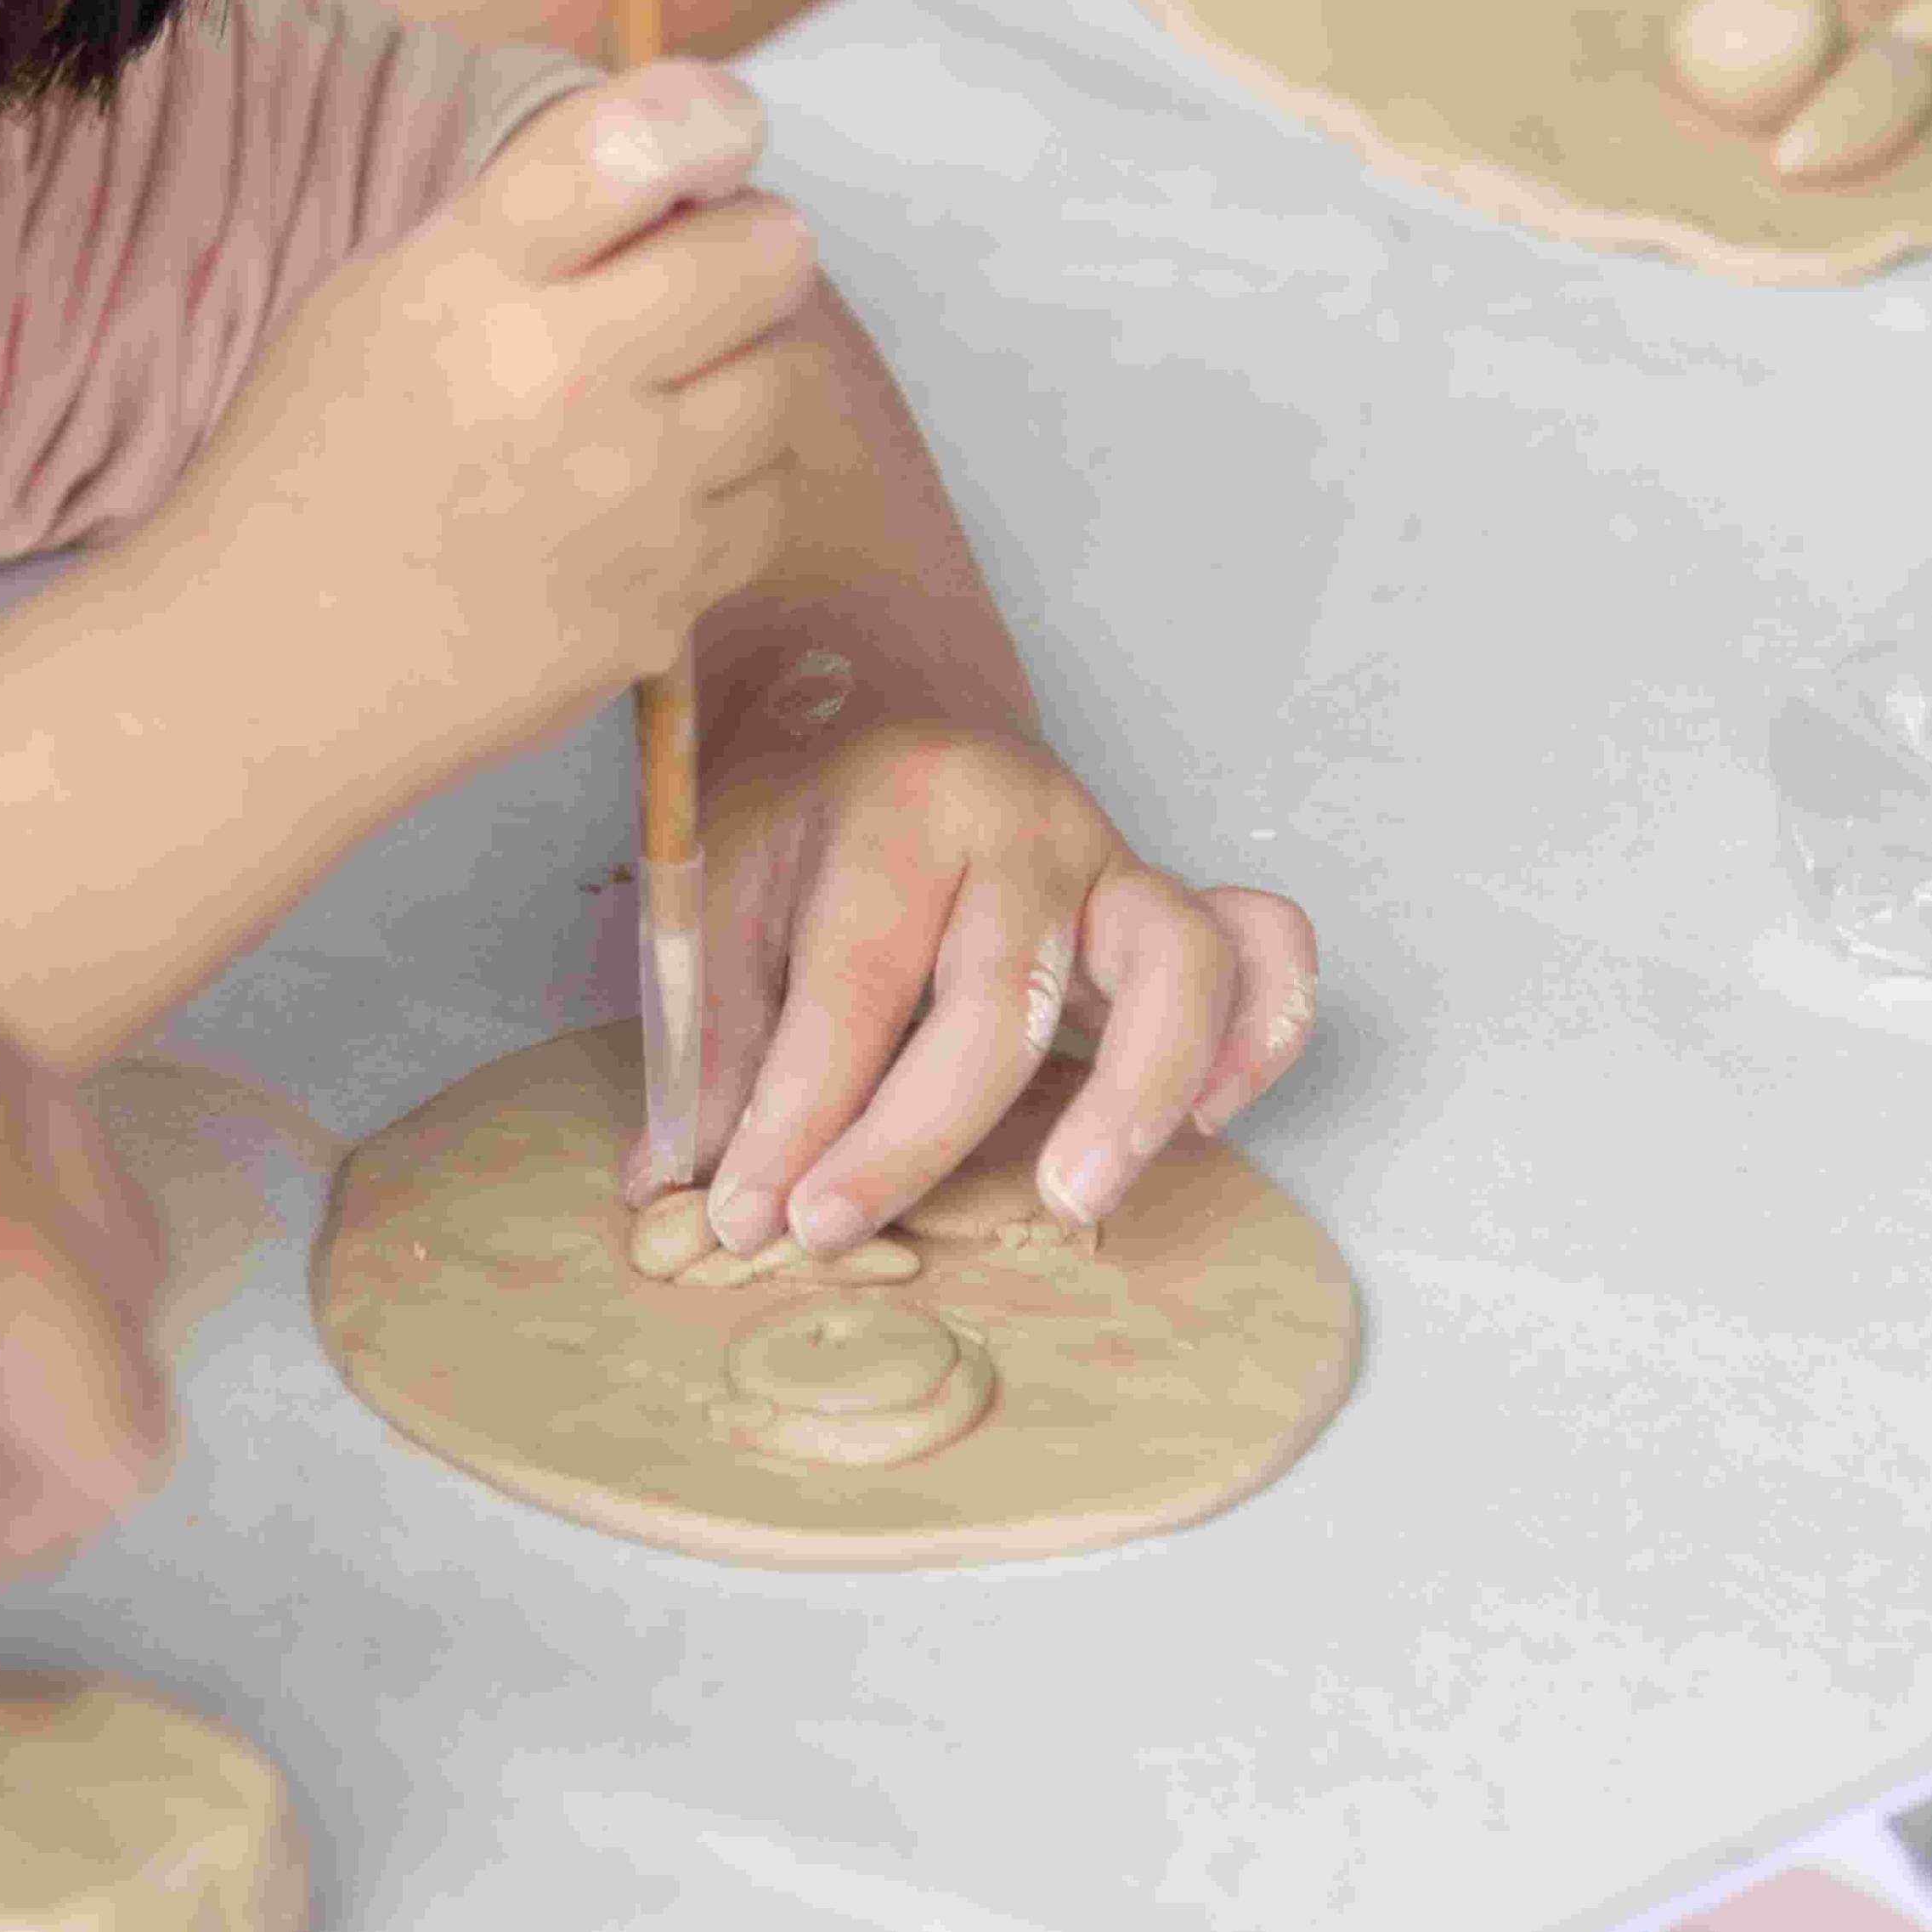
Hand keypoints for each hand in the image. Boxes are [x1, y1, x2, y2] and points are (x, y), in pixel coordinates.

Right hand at [155, 62, 822, 777]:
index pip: (636, 147)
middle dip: (754, 243)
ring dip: (744, 367)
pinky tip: (652, 493)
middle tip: (714, 267)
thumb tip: (670, 171)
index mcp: (471, 283)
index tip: (725, 128)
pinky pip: (764, 504)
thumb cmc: (304, 468)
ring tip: (667, 392)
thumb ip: (514, 233)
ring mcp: (629, 503)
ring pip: (785, 381)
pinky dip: (729, 487)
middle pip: (763, 258)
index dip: (709, 116)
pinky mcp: (661, 604)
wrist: (262, 674)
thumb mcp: (370, 301)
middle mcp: (566, 380)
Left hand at [662, 723, 1317, 1255]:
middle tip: (831, 1227)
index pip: (854, 979)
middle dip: (912, 1134)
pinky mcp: (1168, 901)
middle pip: (1000, 995)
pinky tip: (1205, 1121)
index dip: (796, 1111)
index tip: (743, 1211)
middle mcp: (1027, 820)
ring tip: (1070, 1198)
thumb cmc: (800, 822)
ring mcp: (1115, 858)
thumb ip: (709, 1043)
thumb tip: (669, 1186)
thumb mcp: (721, 901)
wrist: (873, 705)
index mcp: (902, 804)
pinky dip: (1260, 1033)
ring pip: (1174, 965)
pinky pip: (1263, 950)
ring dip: (1135, 1092)